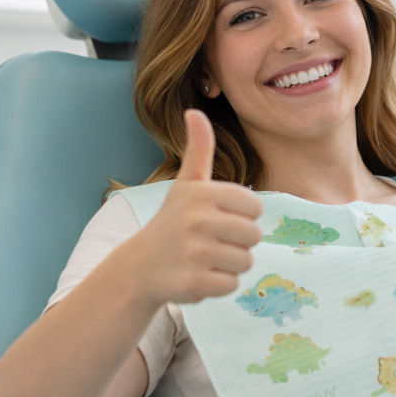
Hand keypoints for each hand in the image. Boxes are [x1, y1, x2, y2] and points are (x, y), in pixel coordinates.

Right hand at [129, 109, 263, 304]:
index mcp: (203, 193)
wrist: (139, 266)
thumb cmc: (172, 221)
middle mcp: (198, 220)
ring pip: (246, 262)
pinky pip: (232, 285)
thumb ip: (199, 149)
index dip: (242, 216)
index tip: (218, 218)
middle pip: (254, 236)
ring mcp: (195, 253)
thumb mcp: (186, 184)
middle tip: (210, 242)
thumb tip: (194, 111)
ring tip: (204, 259)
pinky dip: (219, 285)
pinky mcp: (194, 283)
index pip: (256, 208)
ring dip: (229, 265)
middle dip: (238, 243)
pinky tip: (197, 275)